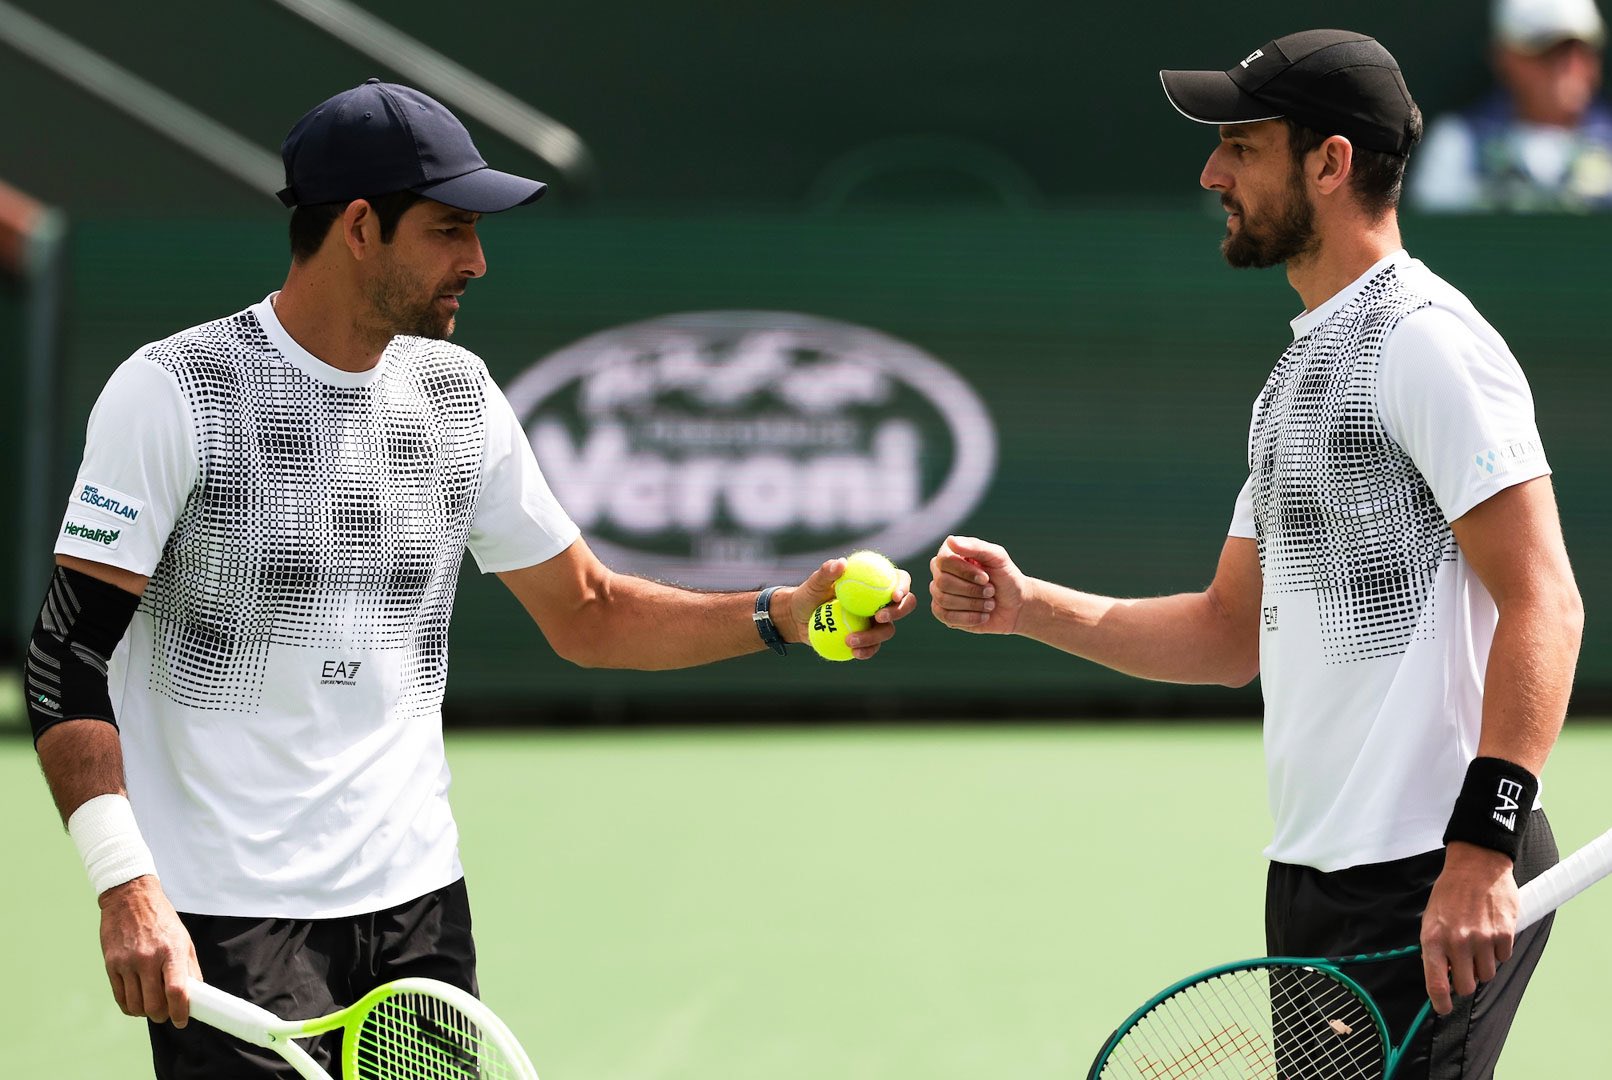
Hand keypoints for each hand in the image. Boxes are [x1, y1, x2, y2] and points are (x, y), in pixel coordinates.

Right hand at [99, 875, 200, 1025]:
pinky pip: (119, 997)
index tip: (182, 1021)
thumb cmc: (162, 919)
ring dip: (145, 1013)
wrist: (131, 899)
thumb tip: (196, 994)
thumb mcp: (183, 939)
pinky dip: (129, 1006)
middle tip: (166, 1014)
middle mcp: (148, 958)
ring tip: (152, 1008)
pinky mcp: (111, 965)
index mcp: (170, 951)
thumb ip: (189, 968)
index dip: (180, 1011)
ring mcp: (127, 962)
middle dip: (162, 1015)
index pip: (176, 991)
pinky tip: (137, 1003)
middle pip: (153, 1003)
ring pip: (135, 1004)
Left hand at [778, 558, 917, 659]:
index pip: (898, 580)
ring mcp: (875, 623)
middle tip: (879, 616)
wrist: (798, 619)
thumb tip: (841, 563)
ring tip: (850, 640)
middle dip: (898, 612)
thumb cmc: (809, 595)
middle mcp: (880, 602)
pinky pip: (873, 647)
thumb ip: (827, 573)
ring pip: (887, 631)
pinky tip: (853, 653)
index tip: (893, 595)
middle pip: (904, 606)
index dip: (903, 587)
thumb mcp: (814, 583)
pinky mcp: (867, 640)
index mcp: (875, 582)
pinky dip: (866, 651)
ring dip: (873, 637)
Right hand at [929, 535, 1032, 634]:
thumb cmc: (1006, 577)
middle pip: (943, 582)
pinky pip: (945, 617)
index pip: (944, 560)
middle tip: (991, 591)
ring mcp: (940, 592)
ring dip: (973, 604)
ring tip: (990, 603)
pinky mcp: (943, 613)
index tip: (986, 577)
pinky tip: (983, 615)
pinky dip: (969, 618)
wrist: (1016, 605)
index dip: (965, 572)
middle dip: (972, 590)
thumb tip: (950, 540)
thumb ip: (976, 547)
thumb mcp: (998, 557)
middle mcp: (941, 572)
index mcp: (951, 554)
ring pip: (944, 600)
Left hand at [1419, 843, 1518, 1014]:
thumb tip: (1441, 974)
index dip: (1440, 1002)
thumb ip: (1434, 947)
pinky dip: (1498, 951)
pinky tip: (1491, 931)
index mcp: (1433, 938)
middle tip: (1464, 967)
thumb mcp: (1431, 918)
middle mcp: (1457, 942)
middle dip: (1465, 981)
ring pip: (1487, 974)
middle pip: (1466, 986)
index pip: (1436, 983)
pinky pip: (1503, 958)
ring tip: (1477, 943)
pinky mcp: (1504, 934)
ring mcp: (1482, 939)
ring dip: (1483, 965)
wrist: (1476, 865)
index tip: (1443, 1008)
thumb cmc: (1450, 892)